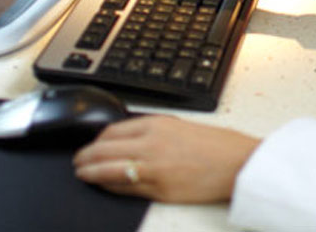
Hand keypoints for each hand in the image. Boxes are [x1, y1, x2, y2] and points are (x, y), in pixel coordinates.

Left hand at [73, 116, 259, 202]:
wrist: (238, 163)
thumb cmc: (218, 146)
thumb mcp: (182, 127)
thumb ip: (155, 132)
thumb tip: (130, 140)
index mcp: (157, 125)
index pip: (112, 131)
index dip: (96, 140)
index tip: (92, 144)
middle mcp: (150, 144)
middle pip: (103, 150)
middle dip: (85, 157)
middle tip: (78, 161)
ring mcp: (152, 168)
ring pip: (107, 170)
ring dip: (89, 172)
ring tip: (82, 174)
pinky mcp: (157, 190)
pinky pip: (123, 188)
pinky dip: (108, 185)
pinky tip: (103, 184)